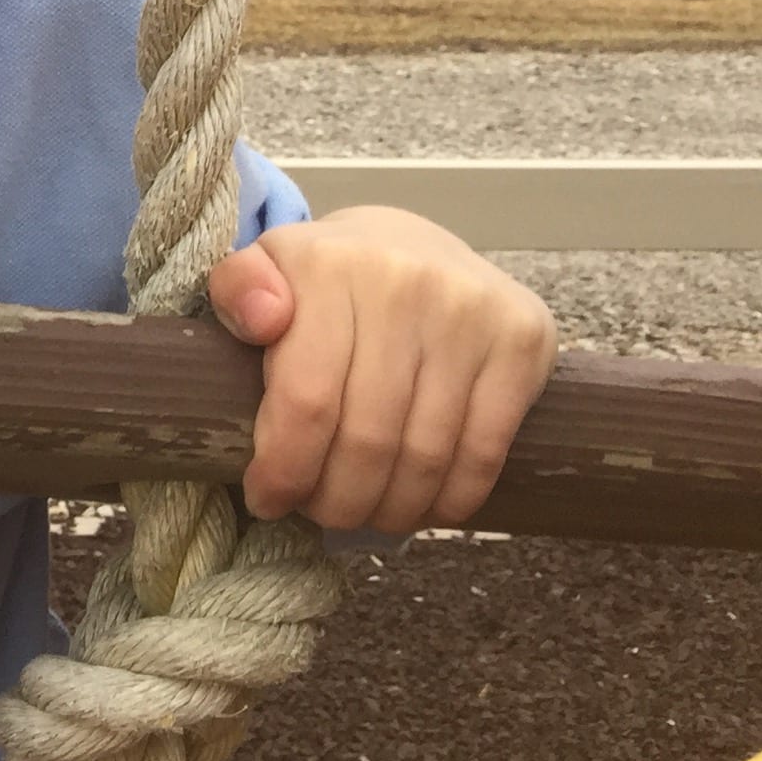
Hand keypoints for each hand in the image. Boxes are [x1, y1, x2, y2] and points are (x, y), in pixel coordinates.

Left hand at [208, 204, 556, 533]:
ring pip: (426, 456)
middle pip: (368, 439)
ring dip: (390, 508)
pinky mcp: (524, 339)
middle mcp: (405, 282)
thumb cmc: (325, 279)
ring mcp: (473, 311)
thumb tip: (261, 318)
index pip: (306, 400)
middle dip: (336, 500)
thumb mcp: (262, 269)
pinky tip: (421, 507)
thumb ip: (237, 290)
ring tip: (364, 514)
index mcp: (328, 266)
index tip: (268, 499)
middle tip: (320, 514)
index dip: (285, 468)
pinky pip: (485, 451)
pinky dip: (450, 498)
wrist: (415, 246)